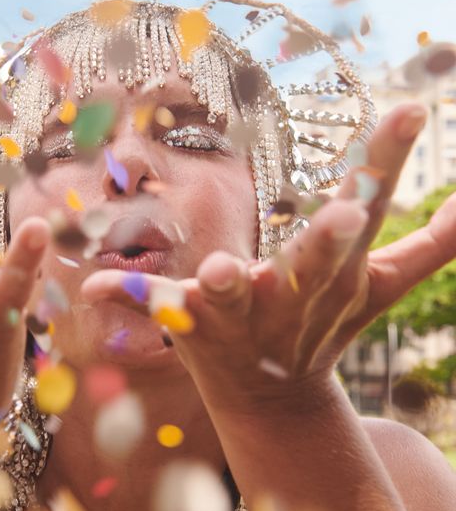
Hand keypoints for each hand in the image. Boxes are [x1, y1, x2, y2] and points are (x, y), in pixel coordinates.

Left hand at [81, 103, 455, 413]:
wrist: (272, 401)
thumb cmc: (324, 325)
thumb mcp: (380, 286)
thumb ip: (431, 246)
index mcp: (336, 275)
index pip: (368, 213)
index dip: (386, 164)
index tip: (409, 109)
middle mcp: (290, 297)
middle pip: (312, 269)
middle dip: (327, 247)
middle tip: (343, 218)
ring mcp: (238, 317)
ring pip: (231, 300)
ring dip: (226, 289)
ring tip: (221, 273)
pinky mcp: (189, 327)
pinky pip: (154, 311)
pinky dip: (125, 299)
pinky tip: (90, 288)